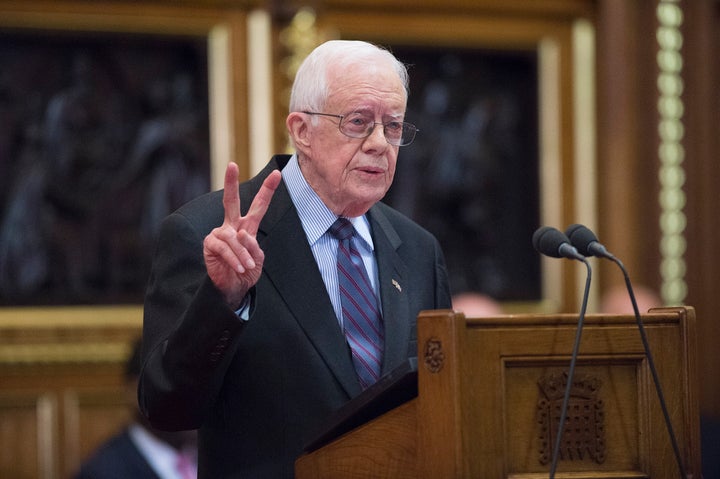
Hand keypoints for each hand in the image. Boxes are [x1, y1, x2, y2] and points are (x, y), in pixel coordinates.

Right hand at [203, 162, 280, 307]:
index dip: (267, 190)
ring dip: (243, 254)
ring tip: (248, 267)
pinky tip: (239, 267)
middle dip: (230, 182)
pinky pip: (224, 248)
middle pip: (231, 201)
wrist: (233, 288)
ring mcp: (219, 234)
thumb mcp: (258, 260)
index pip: (258, 206)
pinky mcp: (210, 244)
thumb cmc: (246, 272)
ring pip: (234, 238)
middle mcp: (232, 226)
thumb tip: (241, 235)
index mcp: (247, 227)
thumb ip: (253, 247)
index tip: (277, 173)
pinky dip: (234, 258)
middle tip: (232, 165)